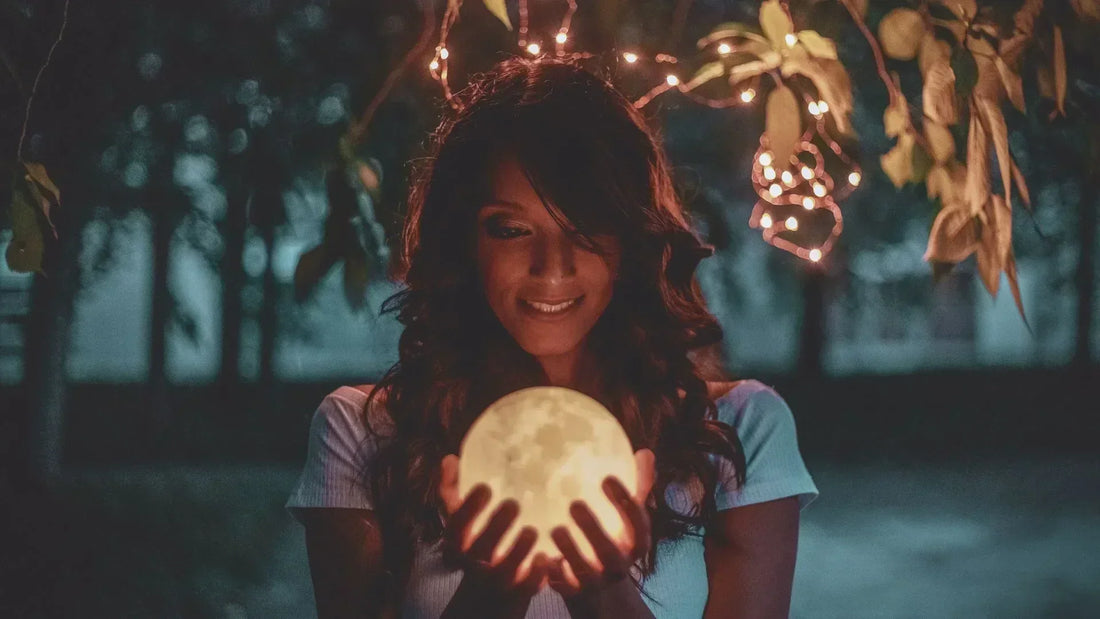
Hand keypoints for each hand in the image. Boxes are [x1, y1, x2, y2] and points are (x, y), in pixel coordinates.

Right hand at [439, 454, 550, 605]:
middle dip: (495, 527)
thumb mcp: (463, 520)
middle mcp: (474, 562)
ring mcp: (497, 579)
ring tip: (531, 530)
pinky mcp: (519, 590)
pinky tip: (548, 557)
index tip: (485, 487)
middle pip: (481, 548)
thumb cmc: (479, 540)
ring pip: (504, 570)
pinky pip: (527, 587)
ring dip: (517, 551)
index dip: (468, 509)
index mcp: (459, 542)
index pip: (456, 527)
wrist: (491, 590)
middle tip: (513, 504)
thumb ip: (453, 491)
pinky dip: (536, 575)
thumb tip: (449, 459)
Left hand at [547, 448, 655, 598]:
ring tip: (556, 529)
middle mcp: (618, 565)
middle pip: (610, 552)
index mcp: (635, 543)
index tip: (607, 478)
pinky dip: (554, 574)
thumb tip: (645, 453)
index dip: (626, 504)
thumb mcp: (626, 518)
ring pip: (585, 571)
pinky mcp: (574, 592)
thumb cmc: (611, 539)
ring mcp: (596, 581)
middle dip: (594, 530)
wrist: (598, 588)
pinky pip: (563, 586)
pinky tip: (542, 556)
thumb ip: (637, 487)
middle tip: (575, 504)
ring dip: (571, 551)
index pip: (637, 525)